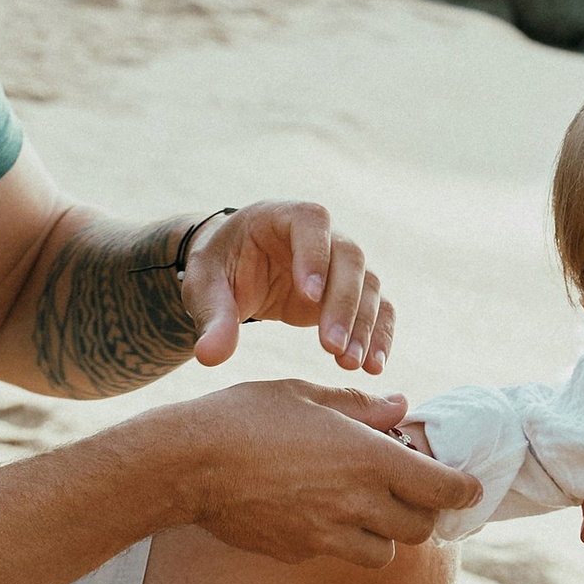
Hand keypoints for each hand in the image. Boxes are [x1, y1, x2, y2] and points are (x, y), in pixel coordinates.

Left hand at [181, 203, 393, 374]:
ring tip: (350, 364)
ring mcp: (341, 262)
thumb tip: (209, 357)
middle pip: (349, 257)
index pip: (311, 222)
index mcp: (281, 216)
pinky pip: (378, 308)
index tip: (309, 297)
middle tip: (330, 346)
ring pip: (369, 285)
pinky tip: (372, 366)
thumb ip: (212, 318)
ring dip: (364, 325)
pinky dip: (378, 335)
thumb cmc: (219, 269)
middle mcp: (322, 234)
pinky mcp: (352, 291)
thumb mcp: (205, 288)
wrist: (236, 271)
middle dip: (344, 303)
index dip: (315, 255)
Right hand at [182, 380, 479, 568]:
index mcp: (369, 458)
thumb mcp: (308, 395)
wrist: (187, 465)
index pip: (443, 489)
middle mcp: (356, 503)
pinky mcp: (298, 553)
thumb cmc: (247, 416)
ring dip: (383, 535)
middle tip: (409, 492)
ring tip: (362, 508)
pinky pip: (335, 555)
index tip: (468, 486)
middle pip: (420, 529)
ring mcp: (326, 536)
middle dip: (422, 512)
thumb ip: (362, 407)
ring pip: (383, 554)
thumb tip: (401, 408)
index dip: (463, 489)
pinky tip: (315, 513)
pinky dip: (338, 541)